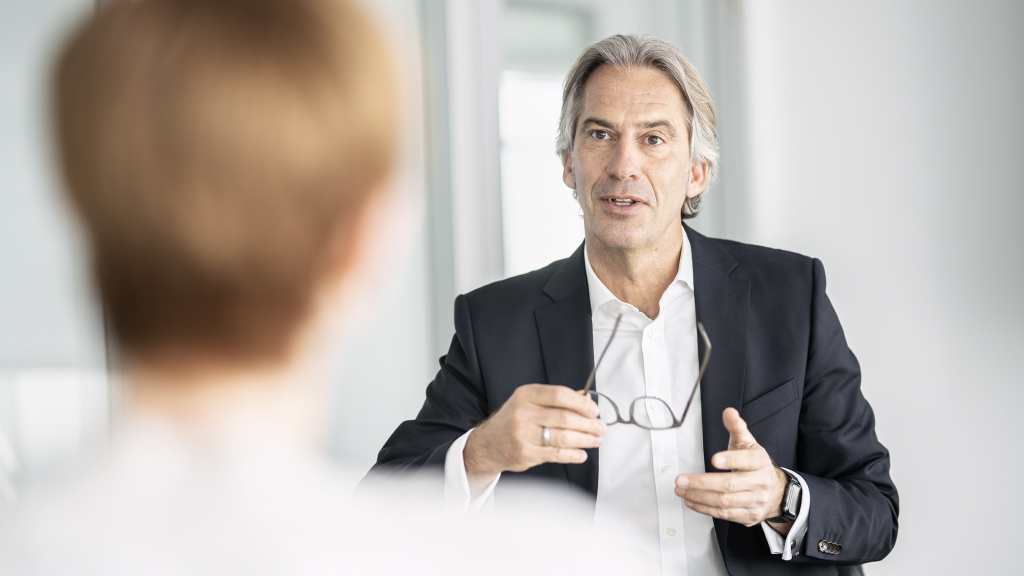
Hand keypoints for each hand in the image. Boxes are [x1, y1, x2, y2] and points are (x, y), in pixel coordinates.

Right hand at [463, 384, 605, 485]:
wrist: (488, 444)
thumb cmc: (514, 420)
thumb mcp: (529, 402)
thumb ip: (556, 400)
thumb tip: (586, 400)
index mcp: (526, 395)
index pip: (559, 395)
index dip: (581, 403)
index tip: (594, 410)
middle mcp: (523, 413)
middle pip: (565, 418)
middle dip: (589, 424)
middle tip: (601, 428)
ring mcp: (523, 434)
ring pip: (563, 437)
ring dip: (585, 439)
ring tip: (596, 440)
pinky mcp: (525, 453)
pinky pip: (556, 454)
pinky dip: (574, 454)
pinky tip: (582, 453)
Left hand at [674, 407, 789, 530]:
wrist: (776, 492)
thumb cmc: (756, 465)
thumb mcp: (748, 444)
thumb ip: (736, 427)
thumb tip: (729, 412)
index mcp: (759, 462)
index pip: (747, 460)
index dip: (731, 459)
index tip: (714, 459)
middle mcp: (760, 482)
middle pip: (729, 484)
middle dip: (702, 483)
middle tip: (682, 480)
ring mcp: (755, 501)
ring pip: (724, 501)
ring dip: (699, 497)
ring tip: (681, 491)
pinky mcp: (748, 516)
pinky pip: (724, 514)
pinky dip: (704, 509)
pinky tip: (691, 502)